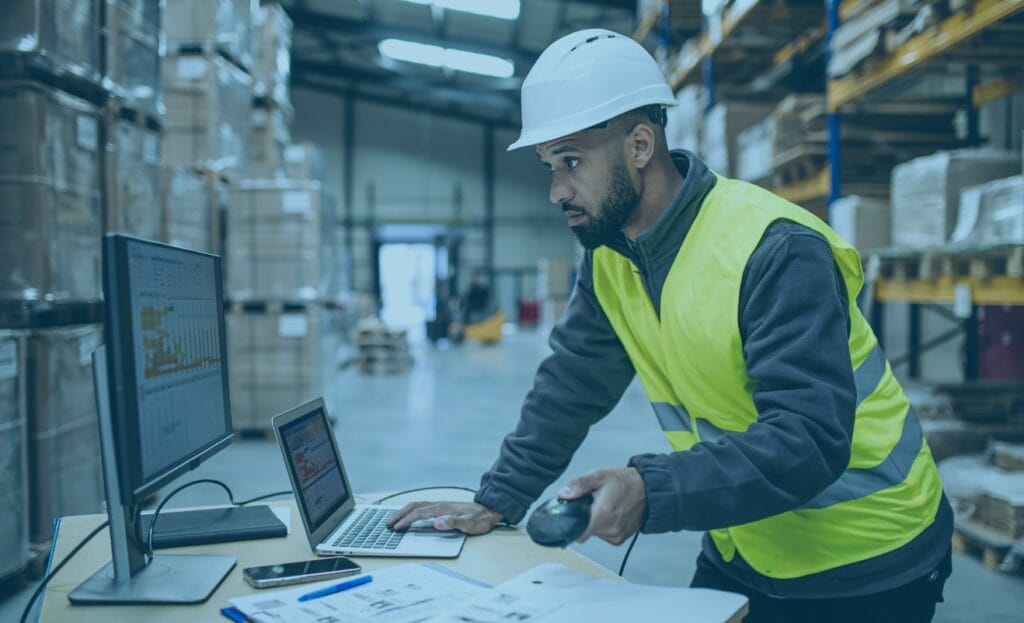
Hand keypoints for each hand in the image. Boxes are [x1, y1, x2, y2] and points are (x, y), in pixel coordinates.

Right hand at [387, 501, 502, 534]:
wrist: (489, 511)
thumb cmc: (480, 519)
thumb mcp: (469, 524)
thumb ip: (453, 523)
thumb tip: (436, 522)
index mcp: (443, 508)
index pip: (419, 513)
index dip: (406, 520)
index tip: (396, 528)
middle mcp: (439, 504)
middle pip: (414, 506)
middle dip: (400, 514)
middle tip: (388, 524)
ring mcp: (440, 505)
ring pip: (417, 505)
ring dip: (404, 512)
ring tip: (394, 520)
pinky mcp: (442, 508)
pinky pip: (422, 507)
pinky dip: (412, 511)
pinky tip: (409, 517)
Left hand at [559, 467, 646, 544]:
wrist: (649, 489)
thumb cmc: (626, 482)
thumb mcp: (599, 476)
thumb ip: (579, 485)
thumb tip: (563, 493)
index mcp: (602, 515)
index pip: (578, 534)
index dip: (572, 524)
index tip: (572, 516)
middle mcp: (610, 529)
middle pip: (585, 531)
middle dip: (585, 517)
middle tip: (593, 503)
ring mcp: (616, 536)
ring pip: (595, 533)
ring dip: (595, 522)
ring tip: (604, 506)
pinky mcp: (620, 538)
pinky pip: (604, 535)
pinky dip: (604, 526)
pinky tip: (611, 513)